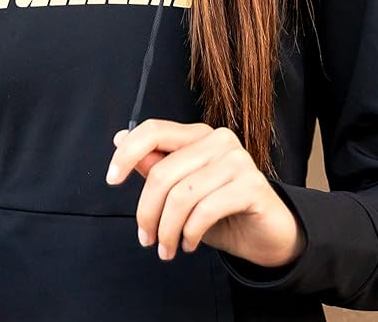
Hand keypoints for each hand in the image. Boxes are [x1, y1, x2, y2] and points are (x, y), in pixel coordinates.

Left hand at [105, 119, 306, 266]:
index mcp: (197, 134)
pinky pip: (205, 210)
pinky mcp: (252, 186)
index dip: (127, 152)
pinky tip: (189, 243)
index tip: (111, 179)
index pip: (153, 130)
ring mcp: (237, 160)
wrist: (267, 234)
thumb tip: (120, 139)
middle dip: (147, 211)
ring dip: (167, 230)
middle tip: (146, 239)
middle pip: (162, 172)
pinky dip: (190, 233)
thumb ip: (155, 166)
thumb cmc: (221, 210)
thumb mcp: (180, 190)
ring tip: (167, 248)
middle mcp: (217, 140)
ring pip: (181, 196)